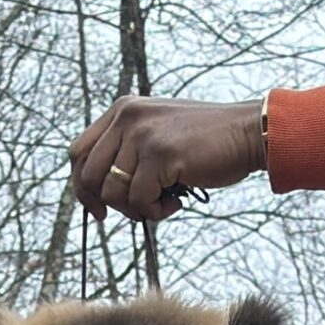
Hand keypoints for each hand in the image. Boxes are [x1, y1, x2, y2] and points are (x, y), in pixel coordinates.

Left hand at [69, 95, 265, 222]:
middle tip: (135, 212)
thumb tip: (103, 191)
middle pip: (88, 176)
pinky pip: (140, 201)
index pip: (79, 153)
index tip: (99, 209)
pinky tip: (177, 202)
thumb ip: (130, 150)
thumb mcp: (158, 134)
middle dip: (108, 204)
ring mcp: (142, 134)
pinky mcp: (160, 154)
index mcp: (122, 111)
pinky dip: (157, 212)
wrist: (246, 133)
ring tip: (164, 202)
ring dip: (137, 209)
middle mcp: (127, 118)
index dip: (83, 187)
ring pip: (113, 192)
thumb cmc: (207, 142)